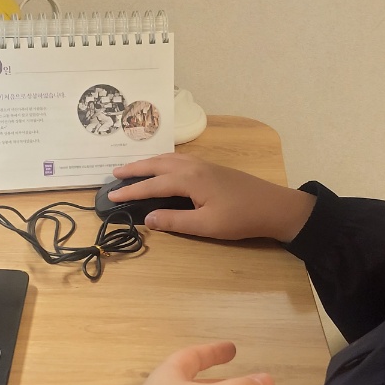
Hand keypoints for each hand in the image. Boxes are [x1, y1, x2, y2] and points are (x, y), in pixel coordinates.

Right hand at [109, 154, 315, 241]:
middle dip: (134, 168)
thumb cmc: (241, 218)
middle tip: (114, 174)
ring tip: (132, 168)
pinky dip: (163, 161)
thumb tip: (148, 219)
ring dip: (148, 162)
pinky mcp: (211, 167)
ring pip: (168, 158)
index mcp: (190, 179)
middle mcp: (193, 166)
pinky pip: (178, 158)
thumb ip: (175, 221)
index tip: (110, 195)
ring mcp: (203, 164)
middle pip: (157, 164)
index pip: (152, 184)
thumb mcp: (206, 226)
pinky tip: (162, 166)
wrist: (273, 206)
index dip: (130, 191)